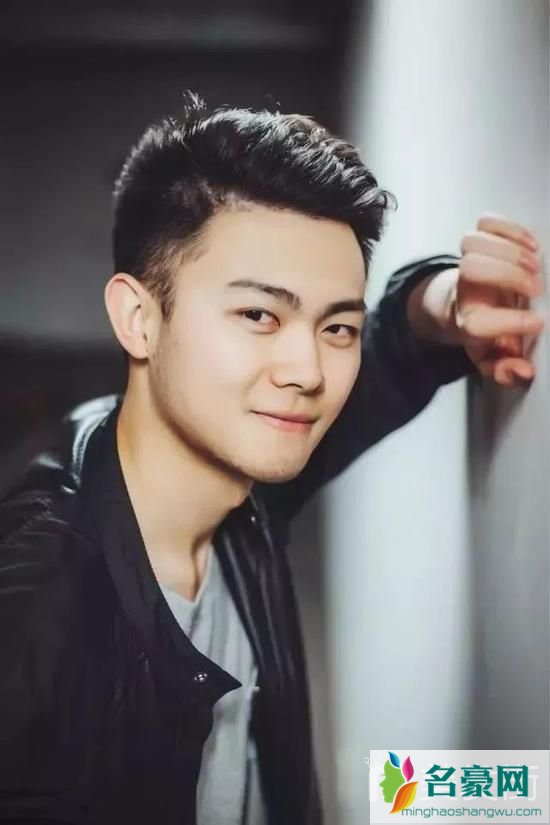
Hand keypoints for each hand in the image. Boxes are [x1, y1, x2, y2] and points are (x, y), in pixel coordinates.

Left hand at [454, 214, 544, 385]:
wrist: (466, 307)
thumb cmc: (487, 332)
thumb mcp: (494, 358)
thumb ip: (505, 370)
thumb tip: (523, 372)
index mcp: (467, 322)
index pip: (478, 323)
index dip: (510, 323)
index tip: (540, 322)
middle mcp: (464, 290)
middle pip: (470, 268)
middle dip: (508, 274)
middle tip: (537, 288)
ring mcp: (468, 262)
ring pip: (472, 242)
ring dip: (510, 249)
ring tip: (536, 265)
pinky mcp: (478, 242)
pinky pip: (484, 223)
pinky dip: (510, 228)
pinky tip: (531, 244)